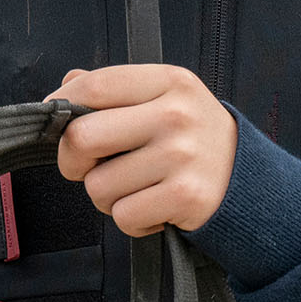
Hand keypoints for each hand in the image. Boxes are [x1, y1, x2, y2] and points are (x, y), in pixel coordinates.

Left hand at [51, 64, 238, 236]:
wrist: (248, 178)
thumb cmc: (193, 136)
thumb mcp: (165, 97)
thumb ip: (117, 88)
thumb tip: (68, 81)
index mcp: (169, 81)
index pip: (97, 85)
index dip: (62, 102)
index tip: (53, 117)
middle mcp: (176, 114)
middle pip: (83, 137)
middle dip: (74, 160)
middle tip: (92, 165)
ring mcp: (182, 156)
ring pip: (98, 186)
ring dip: (107, 196)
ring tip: (136, 187)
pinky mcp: (186, 197)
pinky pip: (123, 216)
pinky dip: (130, 220)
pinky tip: (153, 207)